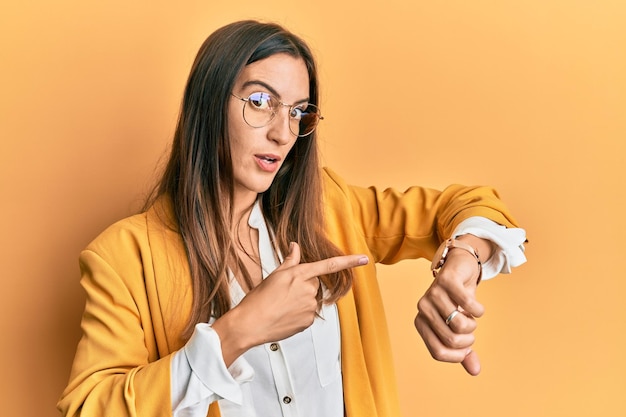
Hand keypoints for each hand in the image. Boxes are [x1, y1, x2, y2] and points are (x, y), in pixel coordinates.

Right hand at [212, 242, 367, 365]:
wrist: (251, 324)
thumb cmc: (258, 300)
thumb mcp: (274, 275)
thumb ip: (290, 260)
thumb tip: (295, 247)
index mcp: (300, 274)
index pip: (330, 265)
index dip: (349, 261)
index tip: (364, 259)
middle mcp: (308, 290)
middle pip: (315, 283)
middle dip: (304, 285)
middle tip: (284, 292)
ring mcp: (310, 307)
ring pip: (312, 299)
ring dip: (301, 300)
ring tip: (282, 305)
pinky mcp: (309, 321)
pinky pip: (309, 314)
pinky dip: (300, 313)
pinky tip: (285, 315)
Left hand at [414, 243, 485, 374]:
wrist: (460, 269)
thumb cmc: (457, 301)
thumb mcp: (459, 327)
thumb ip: (464, 350)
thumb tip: (475, 371)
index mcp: (421, 322)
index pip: (437, 352)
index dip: (457, 356)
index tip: (466, 350)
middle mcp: (422, 308)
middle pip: (451, 340)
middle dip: (468, 339)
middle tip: (470, 328)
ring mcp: (432, 293)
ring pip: (460, 324)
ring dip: (473, 324)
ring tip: (471, 317)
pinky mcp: (446, 280)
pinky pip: (468, 304)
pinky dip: (478, 309)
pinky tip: (476, 307)